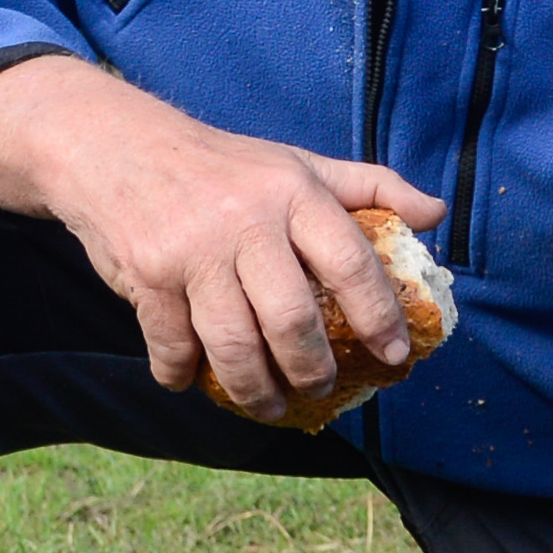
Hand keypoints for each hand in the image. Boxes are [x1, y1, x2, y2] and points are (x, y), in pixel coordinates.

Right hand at [0, 57, 441, 423]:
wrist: (115, 147)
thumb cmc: (225, 166)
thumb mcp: (300, 163)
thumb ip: (371, 187)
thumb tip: (436, 211)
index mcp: (294, 192)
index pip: (351, 261)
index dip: (380, 315)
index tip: (397, 355)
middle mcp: (247, 221)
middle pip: (292, 320)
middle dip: (312, 369)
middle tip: (320, 387)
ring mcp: (194, 252)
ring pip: (234, 345)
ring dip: (255, 390)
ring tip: (269, 404)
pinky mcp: (147, 276)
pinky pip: (172, 345)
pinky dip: (182, 374)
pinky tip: (193, 381)